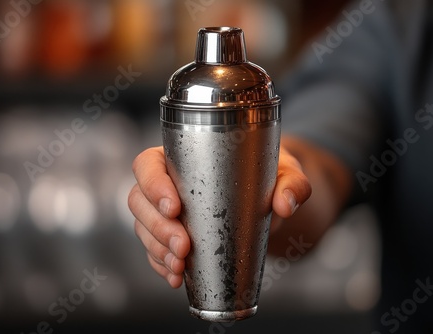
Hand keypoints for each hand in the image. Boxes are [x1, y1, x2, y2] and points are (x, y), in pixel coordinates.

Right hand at [128, 145, 310, 287]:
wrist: (267, 197)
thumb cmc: (268, 174)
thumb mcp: (285, 171)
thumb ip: (293, 183)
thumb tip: (283, 205)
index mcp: (183, 155)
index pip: (148, 164)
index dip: (152, 185)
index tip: (175, 207)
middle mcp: (168, 181)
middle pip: (139, 201)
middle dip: (157, 228)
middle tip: (184, 247)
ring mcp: (166, 211)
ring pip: (143, 227)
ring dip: (157, 250)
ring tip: (179, 266)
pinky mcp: (172, 234)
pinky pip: (154, 250)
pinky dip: (161, 265)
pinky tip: (175, 276)